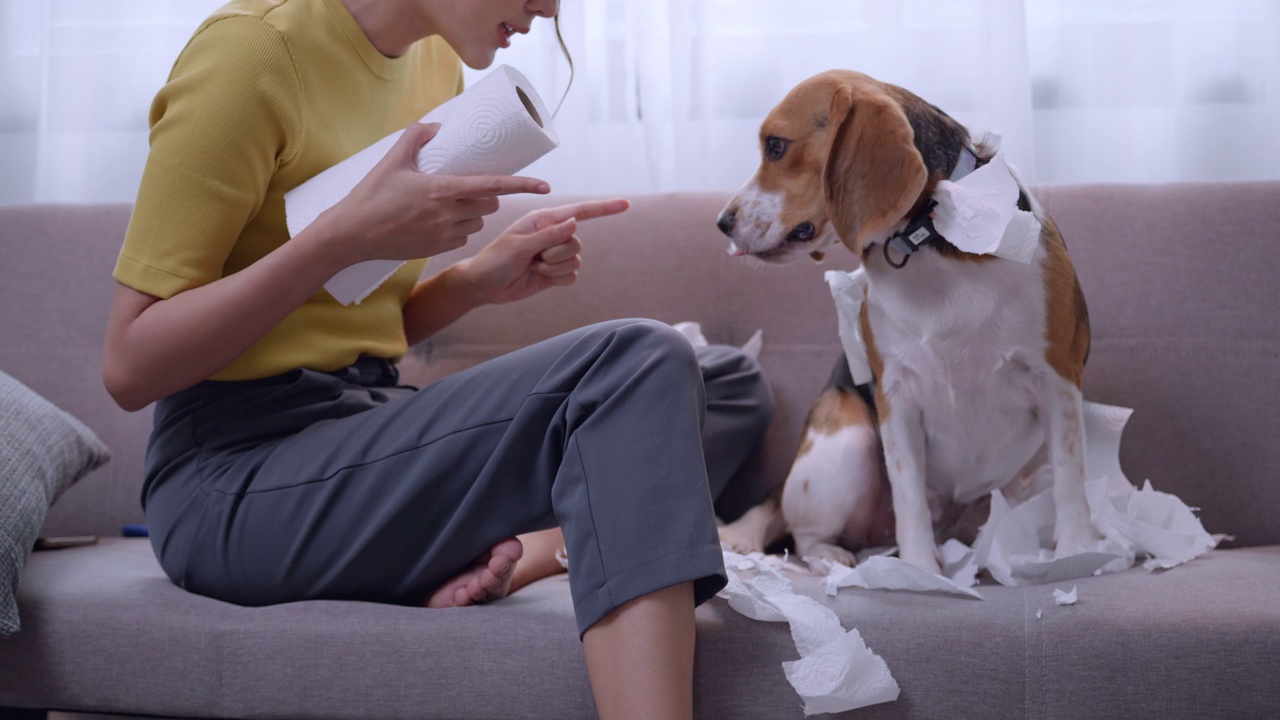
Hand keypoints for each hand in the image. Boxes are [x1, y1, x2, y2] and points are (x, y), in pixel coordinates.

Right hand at [317, 122, 550, 265]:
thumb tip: (438, 125)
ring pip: (478, 222)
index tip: (545, 185)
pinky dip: (461, 228)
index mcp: (441, 189)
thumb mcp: (392, 160)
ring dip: (475, 212)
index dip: (523, 185)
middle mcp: (448, 213)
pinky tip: (443, 222)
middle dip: (489, 195)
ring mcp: (444, 233)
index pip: (493, 185)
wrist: (351, 235)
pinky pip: (464, 237)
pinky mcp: (438, 248)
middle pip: (489, 204)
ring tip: (454, 204)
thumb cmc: (370, 195)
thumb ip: (416, 136)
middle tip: (472, 187)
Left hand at [454, 199, 630, 305]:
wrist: (485, 286)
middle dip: (557, 254)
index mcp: (544, 220)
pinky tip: (539, 278)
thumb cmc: (495, 260)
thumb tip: (575, 222)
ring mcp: (555, 254)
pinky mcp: (556, 272)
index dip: (603, 209)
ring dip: (554, 268)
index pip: (580, 212)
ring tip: (534, 268)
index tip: (625, 204)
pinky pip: (572, 276)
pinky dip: (556, 280)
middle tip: (535, 258)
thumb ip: (548, 235)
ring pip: (576, 261)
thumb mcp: (519, 246)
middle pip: (577, 242)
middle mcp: (553, 234)